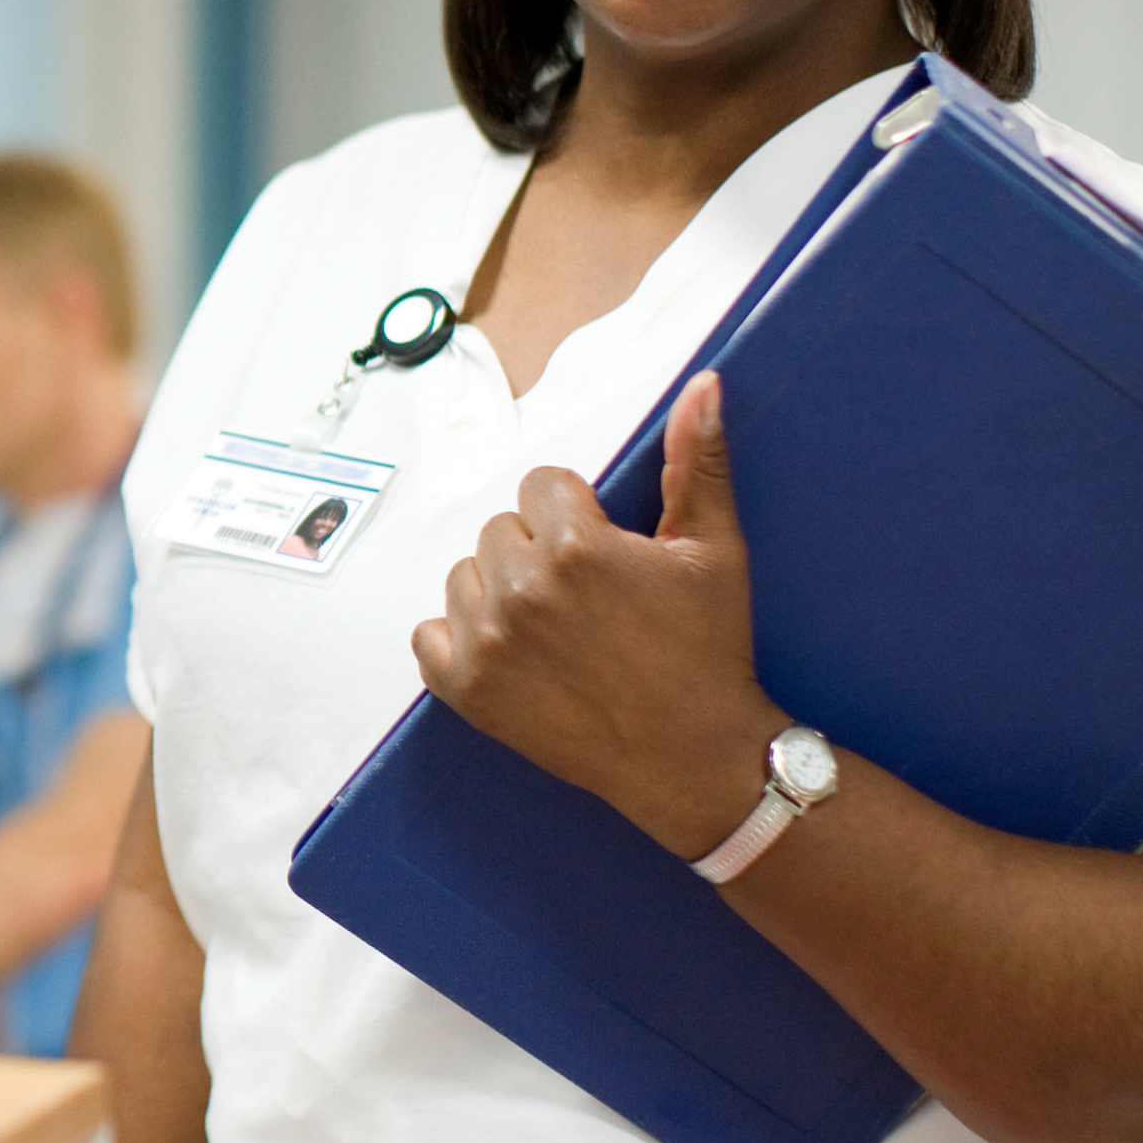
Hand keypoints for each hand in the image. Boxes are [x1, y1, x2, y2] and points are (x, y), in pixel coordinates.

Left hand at [412, 371, 783, 858]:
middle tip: (588, 602)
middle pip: (501, 530)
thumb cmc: (706, 653)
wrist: (693, 758)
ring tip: (557, 631)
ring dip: (500, 595)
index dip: (576, 517)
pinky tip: (513, 657)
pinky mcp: (466, 689)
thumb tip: (704, 385)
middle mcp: (522, 589)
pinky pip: (429, 635)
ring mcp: (487, 642)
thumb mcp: (713, 551)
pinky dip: (460, 643)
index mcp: (575, 545)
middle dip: (538, 553)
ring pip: (466, 577)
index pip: (541, 485)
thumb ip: (699, 462)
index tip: (606, 557)